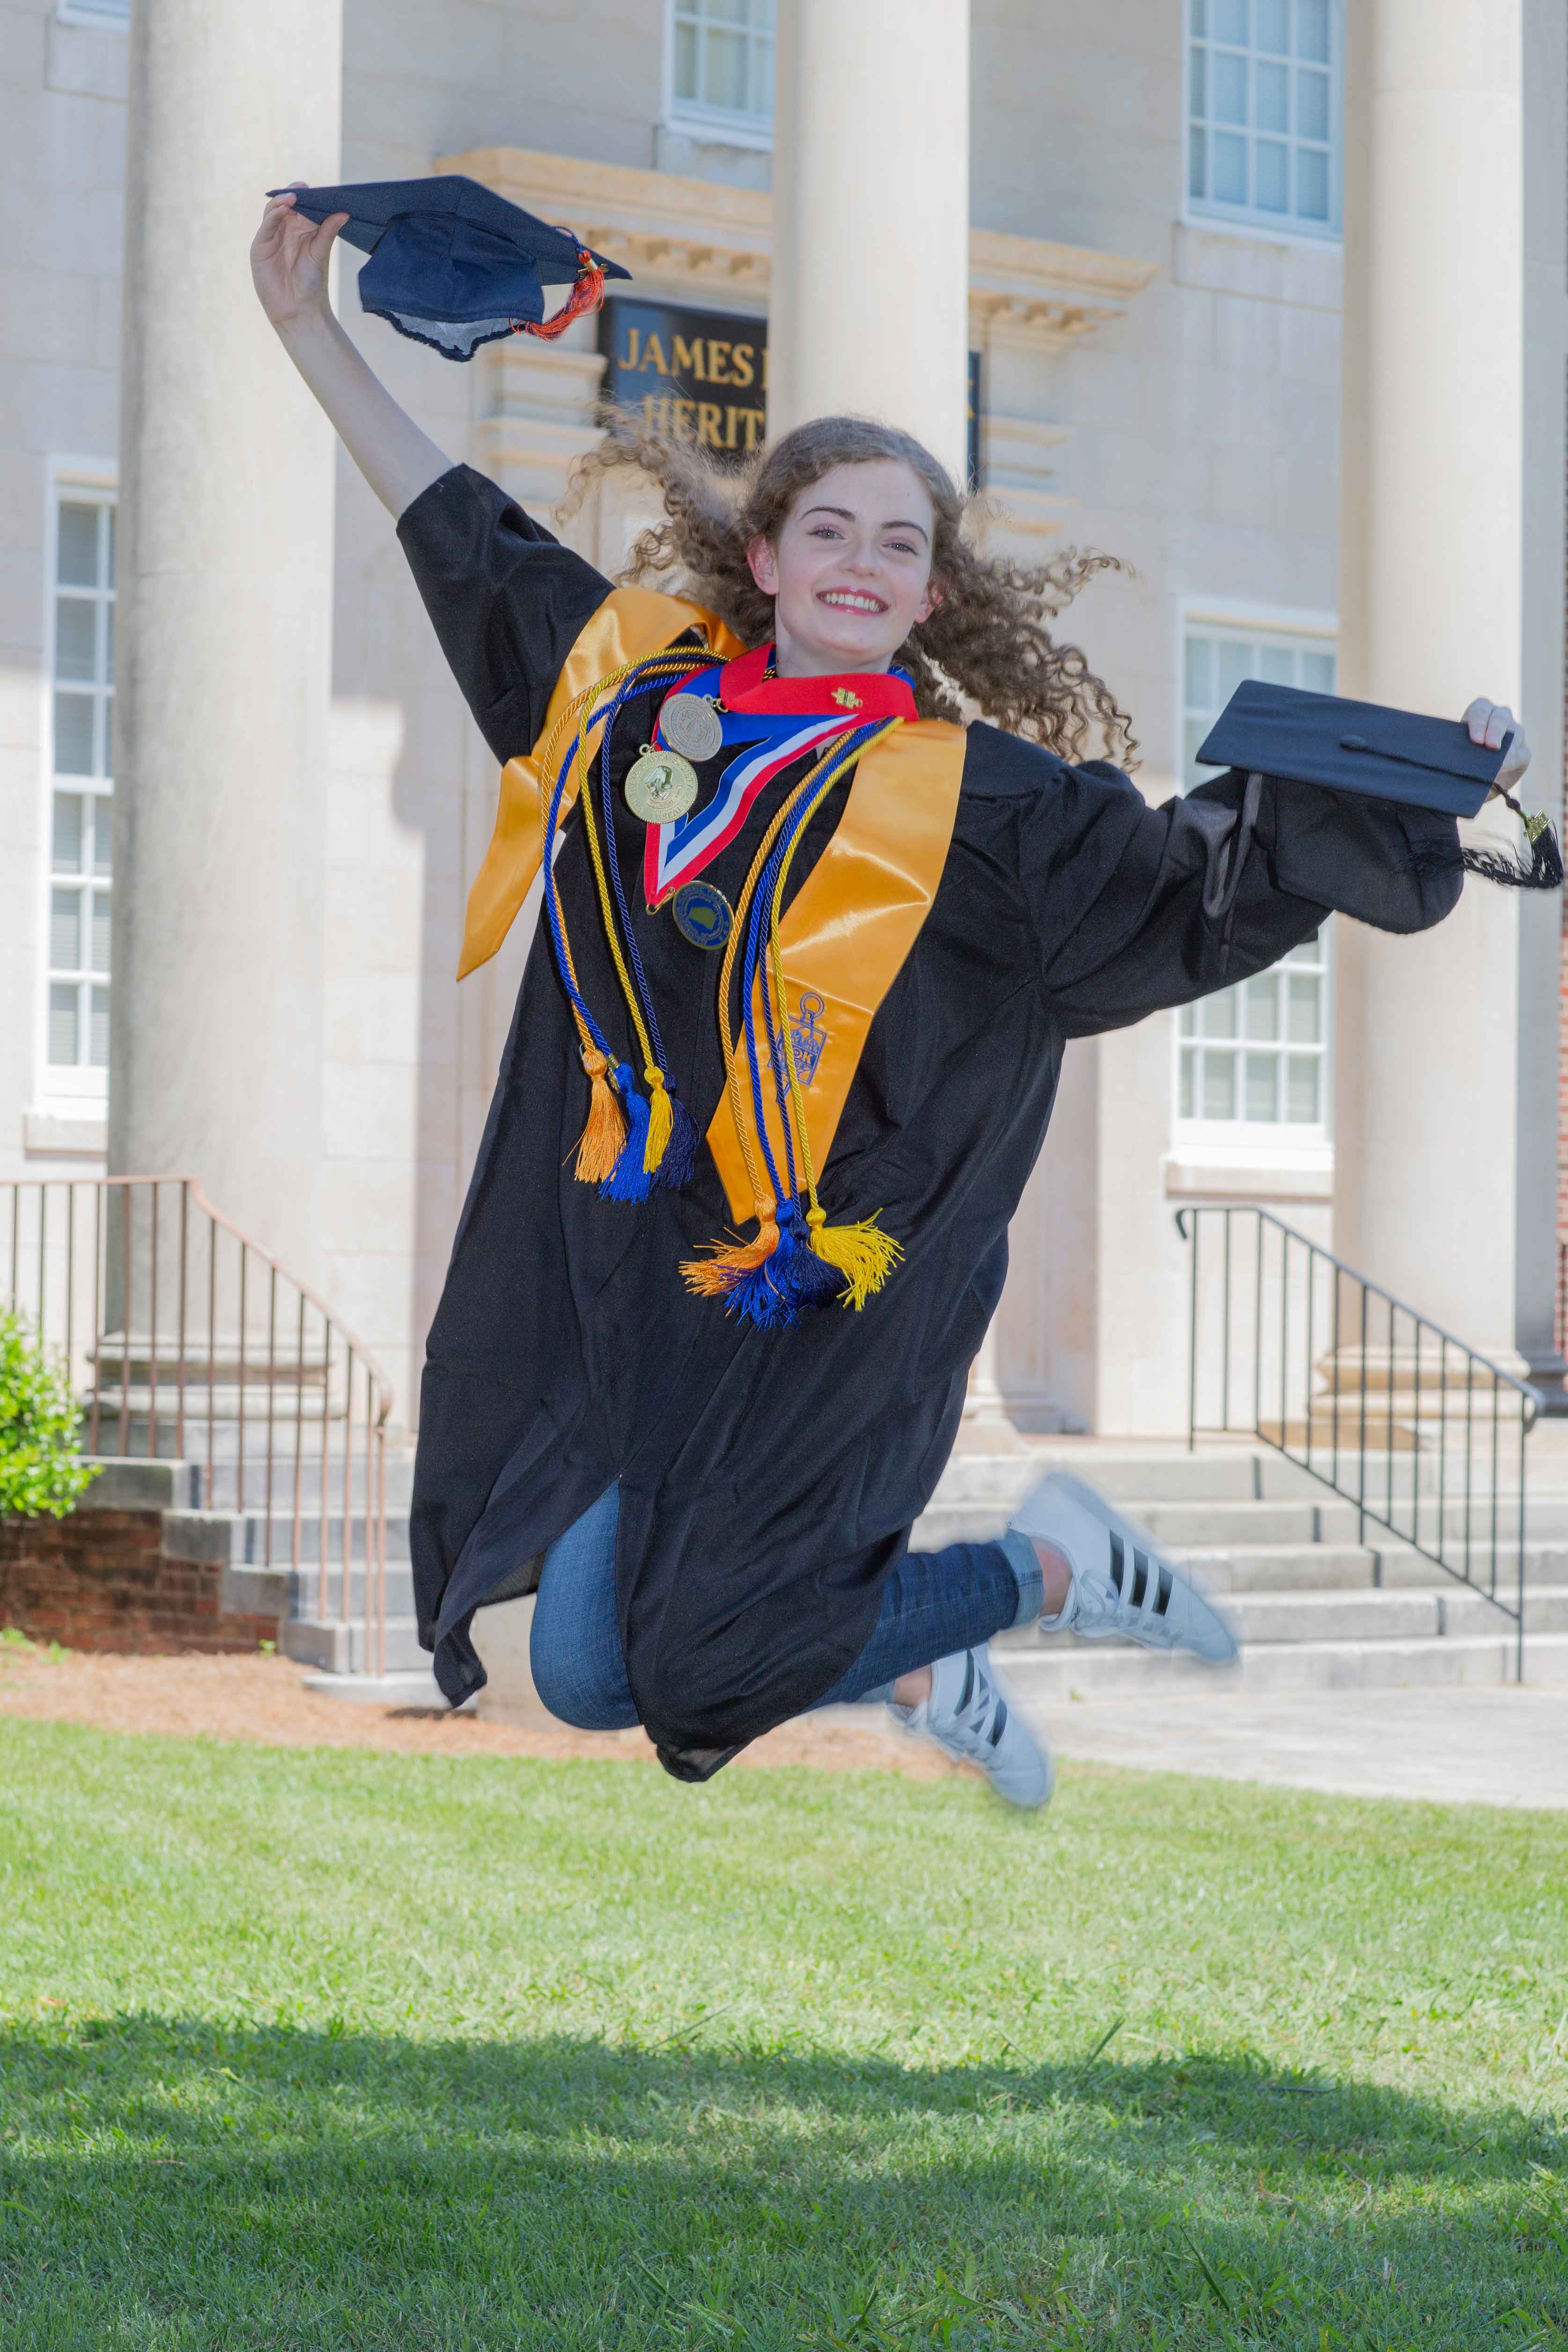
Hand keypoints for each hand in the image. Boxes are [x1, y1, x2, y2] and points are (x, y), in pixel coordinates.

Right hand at [251, 185, 347, 335]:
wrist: (299, 310)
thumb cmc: (312, 284)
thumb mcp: (321, 253)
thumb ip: (328, 231)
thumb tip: (344, 212)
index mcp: (301, 229)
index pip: (302, 206)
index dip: (307, 196)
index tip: (316, 189)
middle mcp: (285, 230)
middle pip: (286, 204)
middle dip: (294, 194)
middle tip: (304, 188)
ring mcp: (271, 236)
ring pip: (273, 211)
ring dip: (282, 201)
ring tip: (294, 196)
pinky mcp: (260, 246)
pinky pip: (266, 225)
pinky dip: (273, 215)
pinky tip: (283, 209)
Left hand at [1464, 696, 1530, 794]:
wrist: (1478, 775)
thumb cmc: (1463, 757)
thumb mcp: (1459, 751)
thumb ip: (1459, 751)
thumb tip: (1453, 761)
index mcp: (1481, 711)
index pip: (1480, 709)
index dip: (1478, 723)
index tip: (1476, 740)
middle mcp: (1500, 717)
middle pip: (1501, 718)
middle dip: (1496, 732)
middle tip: (1491, 746)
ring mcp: (1514, 732)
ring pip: (1516, 734)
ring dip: (1507, 749)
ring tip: (1499, 763)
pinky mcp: (1523, 751)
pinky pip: (1521, 753)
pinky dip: (1513, 761)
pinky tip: (1505, 768)